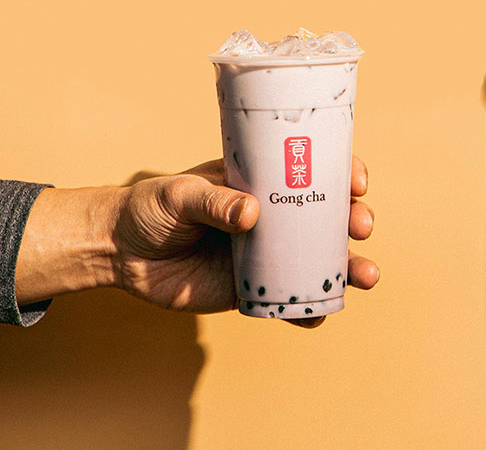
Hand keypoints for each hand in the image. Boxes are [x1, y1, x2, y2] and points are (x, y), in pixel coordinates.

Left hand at [111, 157, 376, 326]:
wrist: (119, 252)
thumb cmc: (151, 208)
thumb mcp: (179, 194)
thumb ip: (214, 201)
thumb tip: (252, 213)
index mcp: (262, 182)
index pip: (313, 171)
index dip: (343, 174)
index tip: (356, 183)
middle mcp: (273, 217)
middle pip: (328, 217)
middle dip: (355, 221)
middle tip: (361, 227)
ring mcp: (267, 255)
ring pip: (319, 261)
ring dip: (348, 269)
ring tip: (366, 276)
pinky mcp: (252, 290)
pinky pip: (289, 301)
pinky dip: (308, 311)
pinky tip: (319, 315)